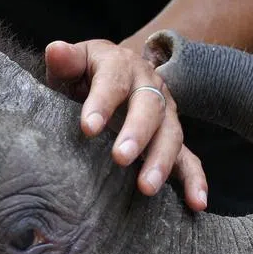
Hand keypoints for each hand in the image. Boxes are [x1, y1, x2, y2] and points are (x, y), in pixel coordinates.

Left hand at [45, 37, 207, 211]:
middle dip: (137, 133)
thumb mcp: (73, 64)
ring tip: (146, 187)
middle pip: (149, 108)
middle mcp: (149, 87)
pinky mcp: (173, 138)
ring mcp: (165, 114)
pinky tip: (197, 203)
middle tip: (121, 157)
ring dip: (161, 161)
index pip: (113, 82)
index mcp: (121, 66)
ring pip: (171, 135)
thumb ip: (65, 60)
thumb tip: (55, 50)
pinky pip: (189, 160)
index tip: (88, 127)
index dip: (101, 103)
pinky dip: (195, 181)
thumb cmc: (85, 75)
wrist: (113, 74)